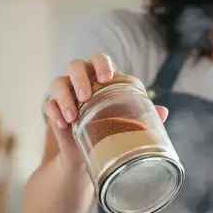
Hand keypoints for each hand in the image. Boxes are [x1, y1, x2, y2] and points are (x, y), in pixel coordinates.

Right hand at [43, 54, 167, 165]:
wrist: (88, 154)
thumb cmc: (111, 130)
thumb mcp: (128, 122)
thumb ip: (143, 114)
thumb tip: (164, 111)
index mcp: (99, 77)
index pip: (98, 58)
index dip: (101, 64)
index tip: (107, 78)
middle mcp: (80, 81)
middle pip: (74, 65)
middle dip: (79, 79)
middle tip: (86, 97)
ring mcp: (65, 94)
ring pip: (58, 83)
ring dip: (65, 98)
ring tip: (73, 117)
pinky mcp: (53, 109)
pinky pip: (48, 104)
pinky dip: (54, 113)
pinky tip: (63, 124)